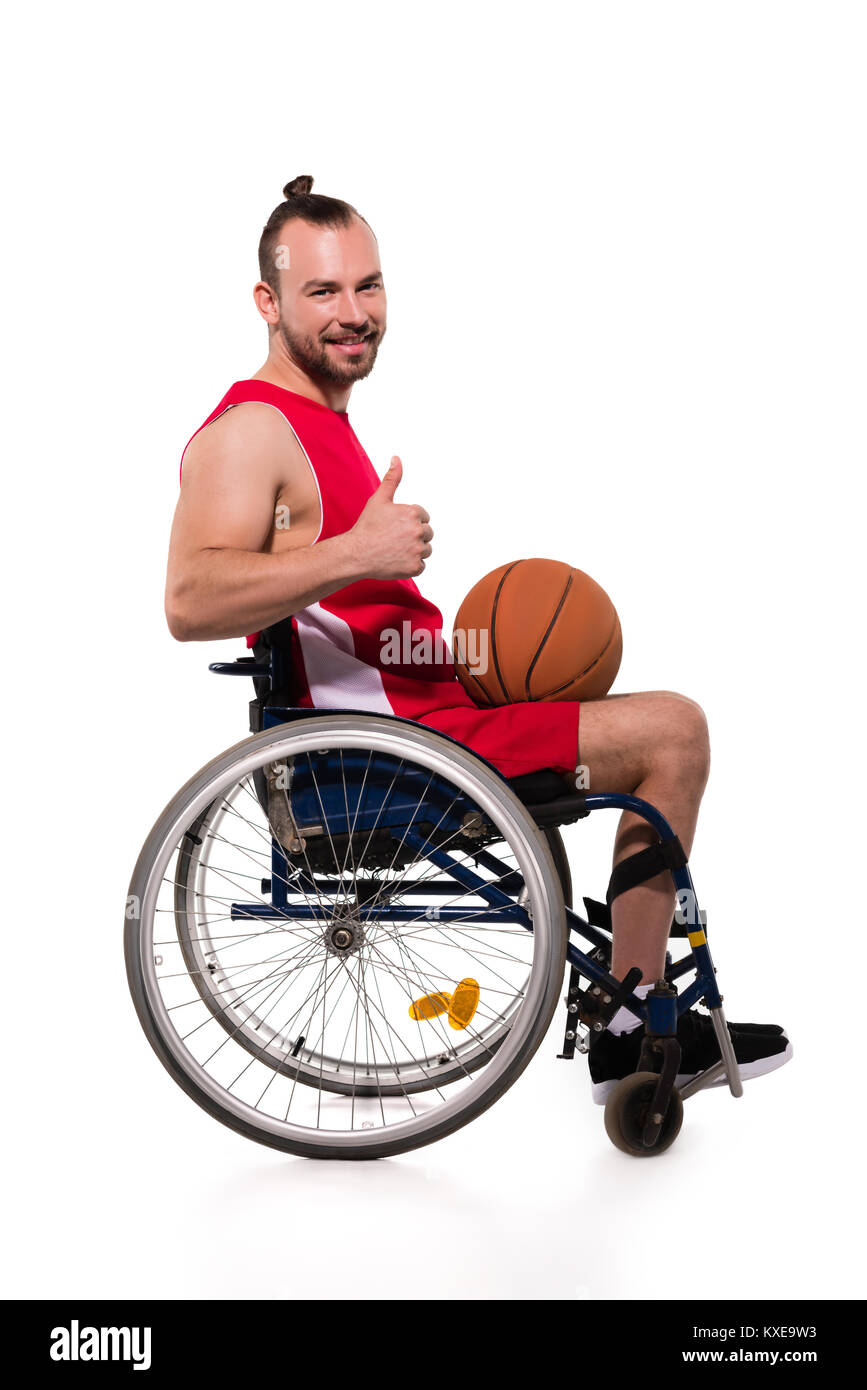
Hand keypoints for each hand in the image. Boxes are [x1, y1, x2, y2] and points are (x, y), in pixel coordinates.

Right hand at [348, 456, 433, 578]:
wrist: (356, 554)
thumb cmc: (367, 526)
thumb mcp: (379, 500)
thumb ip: (392, 479)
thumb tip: (397, 459)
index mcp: (413, 512)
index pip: (424, 517)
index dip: (409, 522)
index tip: (395, 527)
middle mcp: (418, 531)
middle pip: (427, 533)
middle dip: (414, 536)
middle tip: (394, 539)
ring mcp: (417, 550)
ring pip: (426, 550)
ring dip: (415, 551)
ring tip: (395, 549)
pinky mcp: (415, 567)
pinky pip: (421, 566)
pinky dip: (411, 565)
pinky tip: (396, 560)